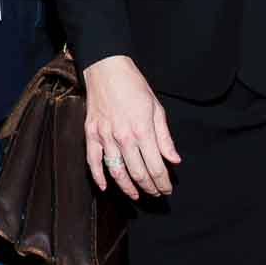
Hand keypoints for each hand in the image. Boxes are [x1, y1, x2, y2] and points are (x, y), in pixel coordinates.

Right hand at [83, 54, 178, 198]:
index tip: (167, 189)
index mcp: (143, 131)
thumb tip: (174, 160)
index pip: (155, 166)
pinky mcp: (91, 133)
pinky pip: (93, 160)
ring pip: (116, 171)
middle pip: (138, 172)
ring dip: (127, 187)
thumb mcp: (156, 108)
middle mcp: (124, 137)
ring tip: (136, 195)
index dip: (163, 182)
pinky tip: (105, 187)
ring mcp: (105, 136)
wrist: (107, 69)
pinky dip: (98, 176)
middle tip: (156, 193)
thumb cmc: (134, 86)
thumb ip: (164, 137)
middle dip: (150, 187)